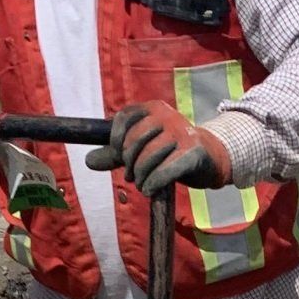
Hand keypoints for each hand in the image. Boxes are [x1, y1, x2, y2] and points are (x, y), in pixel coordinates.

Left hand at [86, 100, 231, 196]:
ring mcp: (181, 132)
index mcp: (152, 108)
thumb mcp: (143, 149)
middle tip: (132, 178)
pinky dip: (153, 184)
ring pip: (148, 159)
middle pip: (134, 142)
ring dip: (141, 178)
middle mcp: (167, 116)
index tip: (119, 157)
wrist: (211, 159)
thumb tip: (87, 161)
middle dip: (129, 165)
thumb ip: (116, 154)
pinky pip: (165, 171)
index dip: (115, 141)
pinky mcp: (193, 151)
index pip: (123, 118)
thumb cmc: (172, 152)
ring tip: (143, 185)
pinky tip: (151, 190)